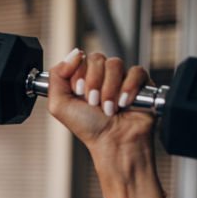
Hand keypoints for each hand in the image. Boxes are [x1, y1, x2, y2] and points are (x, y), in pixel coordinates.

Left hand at [46, 49, 157, 181]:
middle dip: (93, 83)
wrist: (114, 142)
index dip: (78, 75)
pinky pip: (136, 71)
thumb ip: (56, 77)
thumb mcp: (59, 105)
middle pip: (97, 58)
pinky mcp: (140, 82)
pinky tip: (124, 103)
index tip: (78, 92)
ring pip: (115, 64)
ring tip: (109, 108)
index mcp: (82, 78)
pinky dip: (128, 88)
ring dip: (109, 89)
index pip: (80, 58)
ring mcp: (121, 78)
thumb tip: (72, 54)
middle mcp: (101, 76)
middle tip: (93, 102)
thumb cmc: (89, 128)